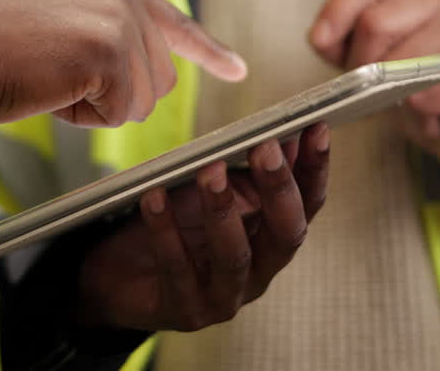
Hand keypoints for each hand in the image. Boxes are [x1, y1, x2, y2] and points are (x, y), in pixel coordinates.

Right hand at [0, 0, 246, 126]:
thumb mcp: (57, 19)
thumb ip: (105, 31)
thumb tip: (149, 74)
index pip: (173, 20)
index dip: (207, 50)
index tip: (237, 68)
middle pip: (159, 77)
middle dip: (116, 97)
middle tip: (60, 79)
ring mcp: (116, 20)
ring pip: (142, 100)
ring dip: (96, 109)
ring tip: (49, 79)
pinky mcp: (107, 53)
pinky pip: (117, 114)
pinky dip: (83, 119)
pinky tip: (48, 91)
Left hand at [76, 124, 329, 331]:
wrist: (123, 280)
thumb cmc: (180, 228)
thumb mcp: (218, 195)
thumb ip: (250, 172)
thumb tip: (283, 132)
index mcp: (274, 241)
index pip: (309, 206)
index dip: (315, 169)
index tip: (315, 128)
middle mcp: (260, 273)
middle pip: (286, 235)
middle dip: (278, 189)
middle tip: (264, 147)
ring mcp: (224, 297)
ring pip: (234, 256)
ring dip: (223, 210)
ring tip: (210, 171)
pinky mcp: (185, 310)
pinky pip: (177, 268)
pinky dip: (165, 230)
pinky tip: (153, 198)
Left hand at [309, 0, 439, 178]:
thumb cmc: (418, 86)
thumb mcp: (373, 61)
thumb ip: (345, 44)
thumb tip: (322, 38)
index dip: (338, 9)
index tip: (318, 42)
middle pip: (376, 22)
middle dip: (361, 66)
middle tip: (374, 91)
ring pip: (401, 59)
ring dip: (393, 95)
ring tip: (408, 103)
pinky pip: (428, 90)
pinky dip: (420, 113)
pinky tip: (432, 113)